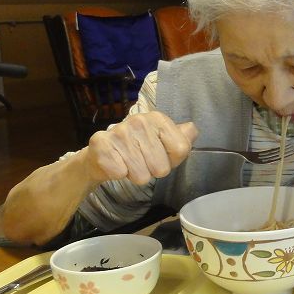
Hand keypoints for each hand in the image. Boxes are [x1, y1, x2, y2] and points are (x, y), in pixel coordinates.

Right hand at [83, 112, 197, 185]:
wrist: (103, 155)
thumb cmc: (139, 150)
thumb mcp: (164, 144)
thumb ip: (181, 140)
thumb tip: (192, 130)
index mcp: (158, 118)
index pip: (180, 150)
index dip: (171, 160)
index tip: (159, 154)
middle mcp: (139, 120)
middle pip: (161, 167)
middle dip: (151, 170)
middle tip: (141, 161)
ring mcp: (119, 131)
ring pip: (141, 175)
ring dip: (135, 174)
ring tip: (128, 163)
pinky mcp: (101, 144)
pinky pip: (120, 173)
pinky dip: (118, 174)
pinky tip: (115, 164)